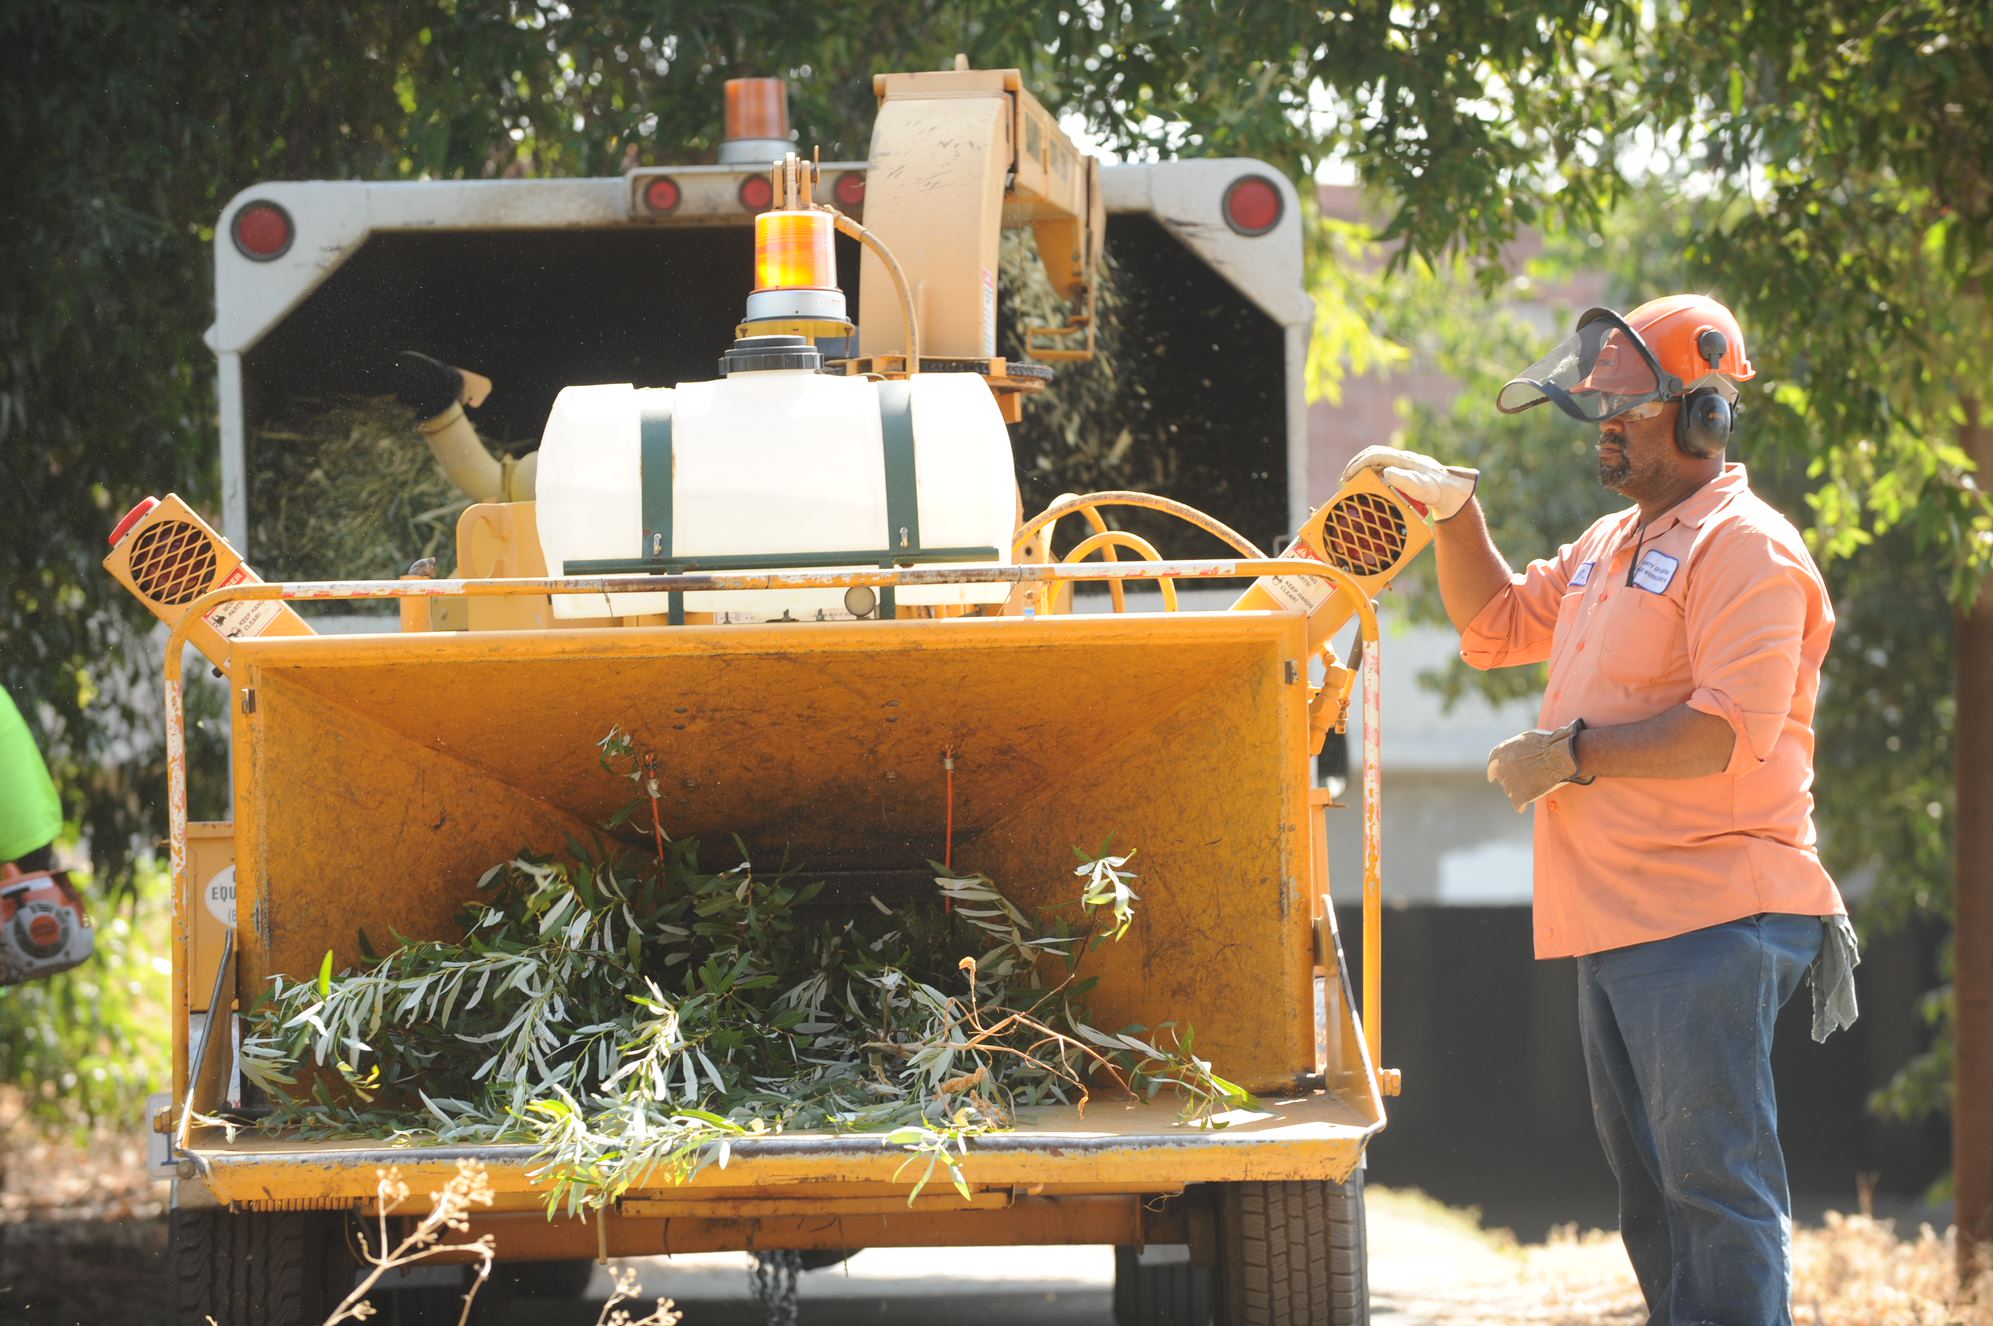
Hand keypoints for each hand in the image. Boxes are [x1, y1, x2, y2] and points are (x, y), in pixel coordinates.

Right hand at [1340, 445, 1478, 520]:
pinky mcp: (1407, 470)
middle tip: (1346, 479)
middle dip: (1357, 464)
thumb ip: (1405, 480)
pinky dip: (1373, 473)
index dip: (1358, 464)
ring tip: (1354, 482)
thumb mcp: (1422, 488)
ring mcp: (1404, 463)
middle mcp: (1402, 458)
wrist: (1453, 492)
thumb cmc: (1438, 491)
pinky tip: (1371, 484)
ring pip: (1378, 459)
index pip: (1374, 455)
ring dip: (1364, 468)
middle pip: (1373, 454)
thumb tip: (1386, 472)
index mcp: (1403, 460)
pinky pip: (1384, 466)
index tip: (1348, 477)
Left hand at [1486, 719, 1590, 811]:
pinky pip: (1517, 804)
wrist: (1558, 755)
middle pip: (1503, 778)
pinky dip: (1520, 806)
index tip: (1491, 778)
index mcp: (1504, 751)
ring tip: (1534, 786)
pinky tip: (1522, 808)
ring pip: (1510, 791)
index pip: (1493, 762)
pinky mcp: (1519, 795)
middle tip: (1525, 781)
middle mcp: (1503, 767)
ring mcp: (1510, 782)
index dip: (1492, 770)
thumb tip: (1516, 752)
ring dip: (1518, 791)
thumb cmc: (1548, 744)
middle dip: (1511, 780)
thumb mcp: (1528, 738)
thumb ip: (1518, 747)